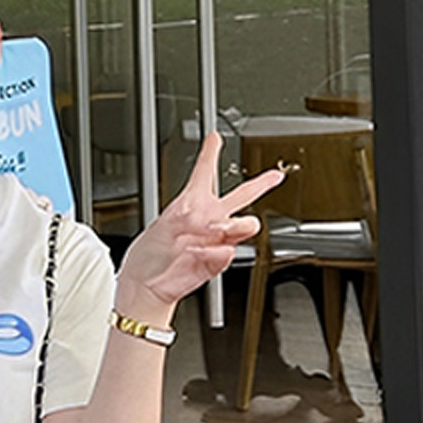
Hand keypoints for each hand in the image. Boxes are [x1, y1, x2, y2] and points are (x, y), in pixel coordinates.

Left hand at [113, 131, 285, 323]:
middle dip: (261, 184)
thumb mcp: (164, 225)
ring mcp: (216, 241)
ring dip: (234, 226)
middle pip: (241, 196)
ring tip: (215, 231)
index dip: (210, 153)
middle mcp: (208, 220)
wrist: (147, 285)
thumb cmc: (148, 255)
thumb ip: (191, 217)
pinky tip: (197, 254)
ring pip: (245, 225)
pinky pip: (228, 252)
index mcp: (191, 204)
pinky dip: (213, 252)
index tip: (214, 138)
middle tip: (275, 176)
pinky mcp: (218, 261)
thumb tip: (213, 221)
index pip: (204, 172)